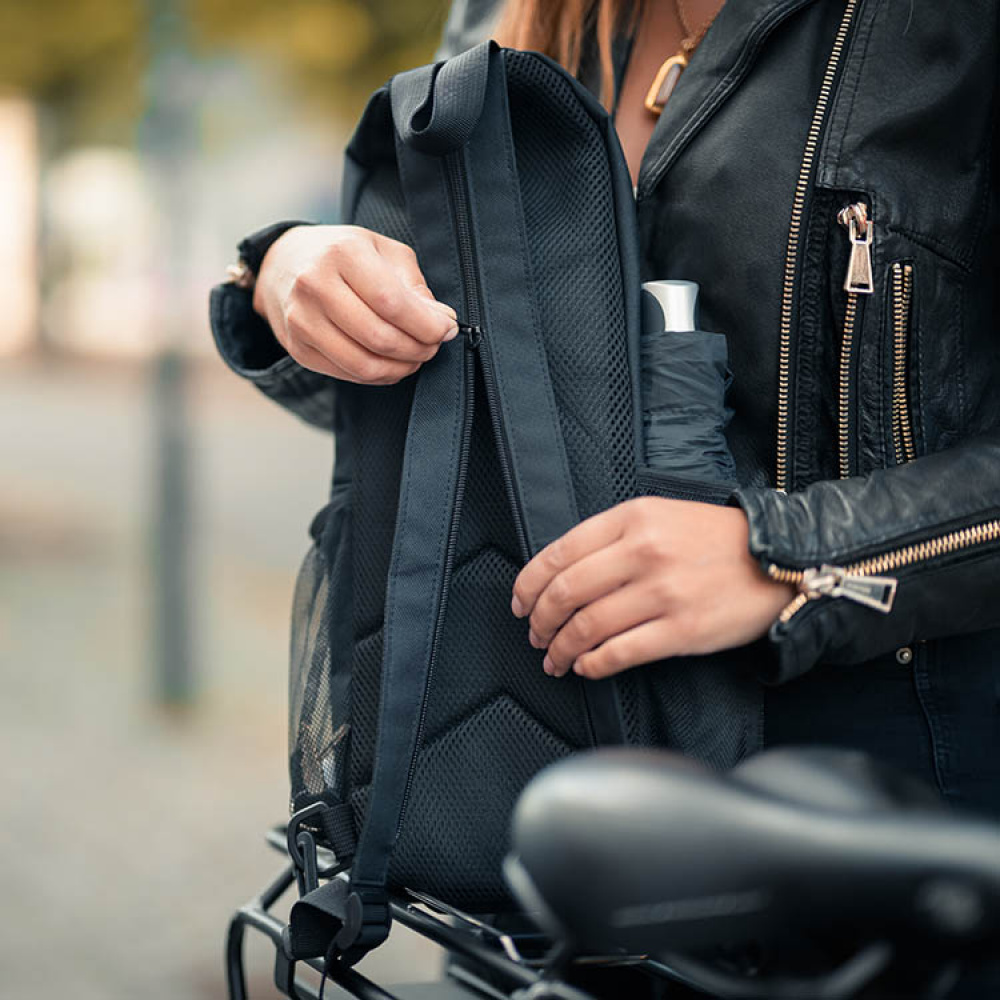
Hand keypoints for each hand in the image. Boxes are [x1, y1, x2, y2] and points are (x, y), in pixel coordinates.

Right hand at [253, 224, 458, 384]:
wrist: (284, 264)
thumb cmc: (344, 255)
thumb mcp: (383, 251)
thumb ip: (414, 286)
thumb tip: (442, 321)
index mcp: (342, 253)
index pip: (391, 302)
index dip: (426, 325)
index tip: (447, 330)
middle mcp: (314, 285)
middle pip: (379, 337)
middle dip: (418, 349)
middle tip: (433, 345)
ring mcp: (301, 320)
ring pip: (363, 364)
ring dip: (401, 368)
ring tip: (416, 357)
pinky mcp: (298, 348)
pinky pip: (349, 375)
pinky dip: (379, 376)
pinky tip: (392, 363)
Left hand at [510, 497, 796, 678]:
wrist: (780, 558)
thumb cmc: (714, 539)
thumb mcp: (660, 515)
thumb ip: (612, 537)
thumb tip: (561, 573)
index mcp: (632, 518)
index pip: (559, 553)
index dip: (529, 584)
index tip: (520, 603)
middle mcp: (643, 552)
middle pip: (566, 593)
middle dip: (540, 621)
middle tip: (536, 636)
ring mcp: (663, 593)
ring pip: (588, 627)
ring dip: (561, 648)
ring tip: (555, 659)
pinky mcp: (682, 630)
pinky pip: (620, 653)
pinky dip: (593, 664)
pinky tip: (586, 667)